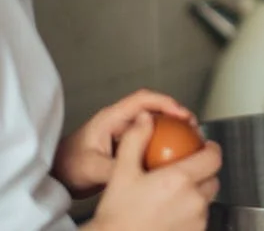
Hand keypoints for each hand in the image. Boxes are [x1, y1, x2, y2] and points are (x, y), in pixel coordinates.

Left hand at [54, 89, 194, 197]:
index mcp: (111, 118)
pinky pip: (152, 138)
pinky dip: (166, 143)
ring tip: (189, 139)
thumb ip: (115, 168)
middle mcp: (121, 121)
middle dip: (177, 115)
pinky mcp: (129, 144)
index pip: (143, 100)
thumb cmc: (68, 165)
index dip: (166, 103)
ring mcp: (126, 132)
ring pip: (156, 123)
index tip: (182, 114)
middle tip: (193, 127)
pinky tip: (174, 155)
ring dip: (174, 129)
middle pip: (155, 109)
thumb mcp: (91, 168)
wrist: (58, 174)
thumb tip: (137, 171)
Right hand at [86, 112, 220, 230]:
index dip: (211, 149)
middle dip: (204, 172)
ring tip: (175, 193)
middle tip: (185, 170)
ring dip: (197, 193)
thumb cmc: (117, 214)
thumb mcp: (122, 173)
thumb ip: (136, 141)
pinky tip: (173, 211)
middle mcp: (194, 200)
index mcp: (180, 179)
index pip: (213, 157)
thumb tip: (145, 119)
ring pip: (207, 200)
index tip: (204, 146)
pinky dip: (192, 212)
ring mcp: (198, 220)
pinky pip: (201, 218)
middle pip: (213, 178)